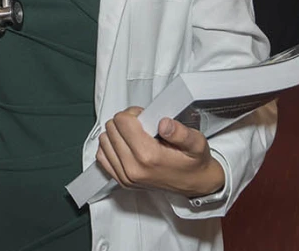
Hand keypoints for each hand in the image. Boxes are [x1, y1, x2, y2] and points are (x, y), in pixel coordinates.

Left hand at [97, 107, 225, 197]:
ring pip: (104, 141)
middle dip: (125, 122)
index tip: (144, 117)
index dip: (133, 113)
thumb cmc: (194, 162)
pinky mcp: (122, 181)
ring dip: (117, 133)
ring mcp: (126, 177)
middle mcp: (133, 168)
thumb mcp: (196, 142)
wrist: (196, 184)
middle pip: (112, 129)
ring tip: (135, 135)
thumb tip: (164, 123)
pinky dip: (110, 146)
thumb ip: (180, 132)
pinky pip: (102, 157)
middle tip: (141, 125)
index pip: (122, 121)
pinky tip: (125, 145)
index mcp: (149, 156)